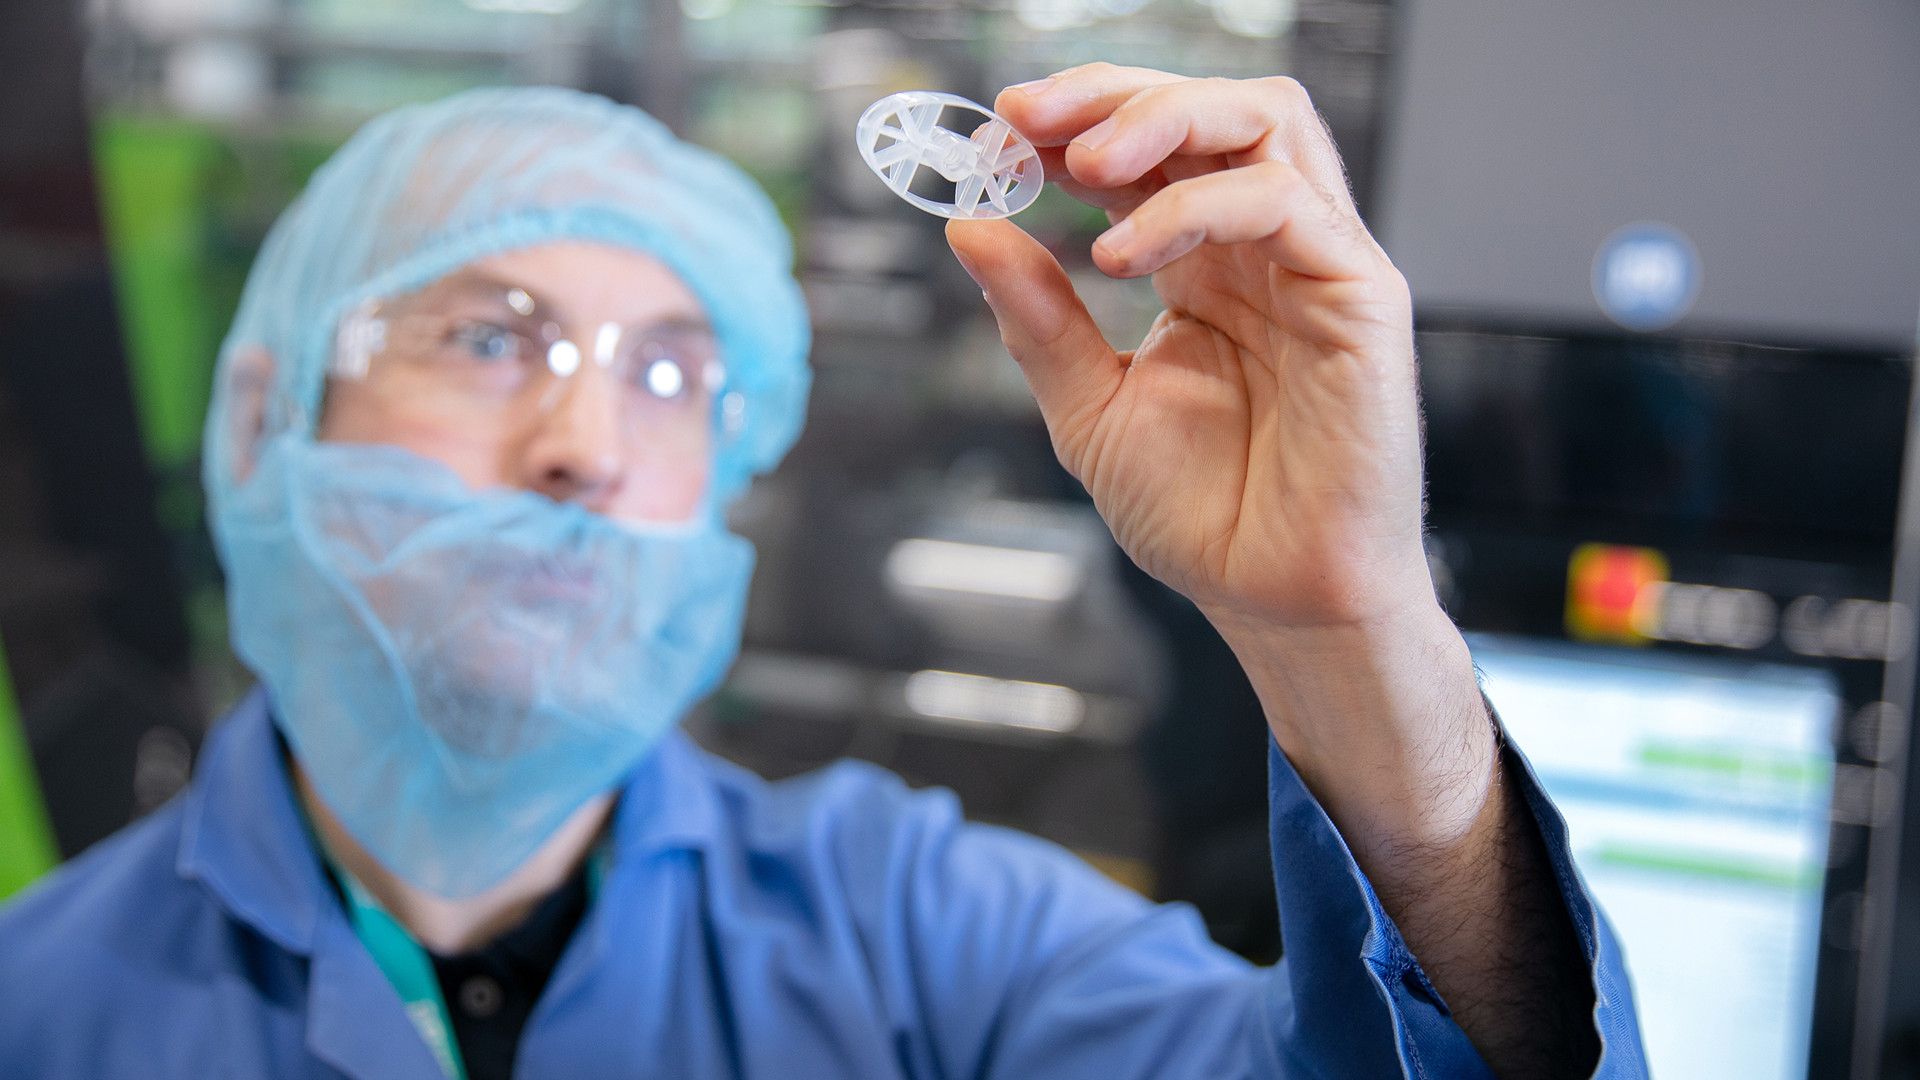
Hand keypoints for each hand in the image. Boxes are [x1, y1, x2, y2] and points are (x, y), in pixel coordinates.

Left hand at [950, 68, 1601, 1076]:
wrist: (1274, 598)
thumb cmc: (1202, 513)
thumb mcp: (1088, 406)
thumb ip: (1036, 317)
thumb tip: (968, 227)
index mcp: (1205, 262)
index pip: (1152, 146)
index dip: (1076, 119)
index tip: (994, 130)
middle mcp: (1264, 247)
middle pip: (1210, 106)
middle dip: (1110, 95)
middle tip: (1022, 119)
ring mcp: (1318, 262)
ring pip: (1264, 121)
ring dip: (1162, 117)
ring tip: (1077, 160)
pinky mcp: (1361, 294)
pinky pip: (1285, 204)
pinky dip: (1194, 205)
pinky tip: (1116, 254)